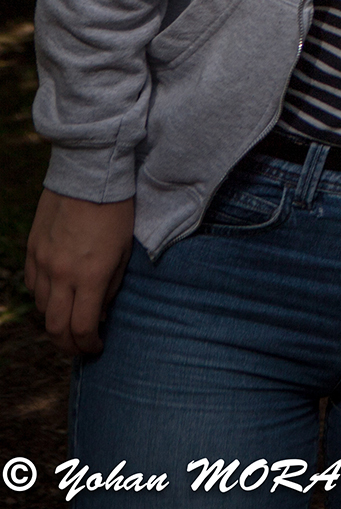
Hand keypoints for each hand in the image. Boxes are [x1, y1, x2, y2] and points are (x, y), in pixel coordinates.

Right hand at [25, 190, 135, 355]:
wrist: (89, 176)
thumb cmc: (117, 213)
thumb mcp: (124, 252)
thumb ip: (111, 288)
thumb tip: (99, 315)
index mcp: (91, 275)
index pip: (82, 327)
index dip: (88, 345)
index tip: (97, 348)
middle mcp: (62, 273)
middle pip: (55, 326)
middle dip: (68, 345)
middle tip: (80, 348)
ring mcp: (42, 262)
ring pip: (42, 308)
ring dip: (56, 320)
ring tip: (72, 320)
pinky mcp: (32, 250)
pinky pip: (34, 286)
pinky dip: (45, 297)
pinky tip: (59, 294)